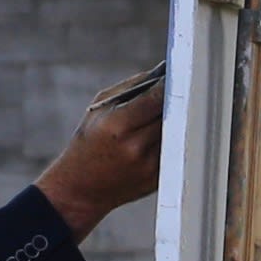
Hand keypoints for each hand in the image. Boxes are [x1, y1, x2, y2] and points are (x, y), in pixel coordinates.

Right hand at [34, 74, 166, 240]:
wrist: (81, 188)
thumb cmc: (88, 143)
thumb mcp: (99, 109)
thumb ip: (131, 88)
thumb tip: (163, 72)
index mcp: (118, 126)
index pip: (156, 97)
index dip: (167, 84)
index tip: (174, 74)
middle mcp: (136, 147)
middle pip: (171, 114)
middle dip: (174, 100)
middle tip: (179, 88)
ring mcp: (149, 165)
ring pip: (177, 132)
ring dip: (176, 120)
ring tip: (168, 113)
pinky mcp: (158, 179)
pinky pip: (175, 151)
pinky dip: (173, 140)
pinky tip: (161, 137)